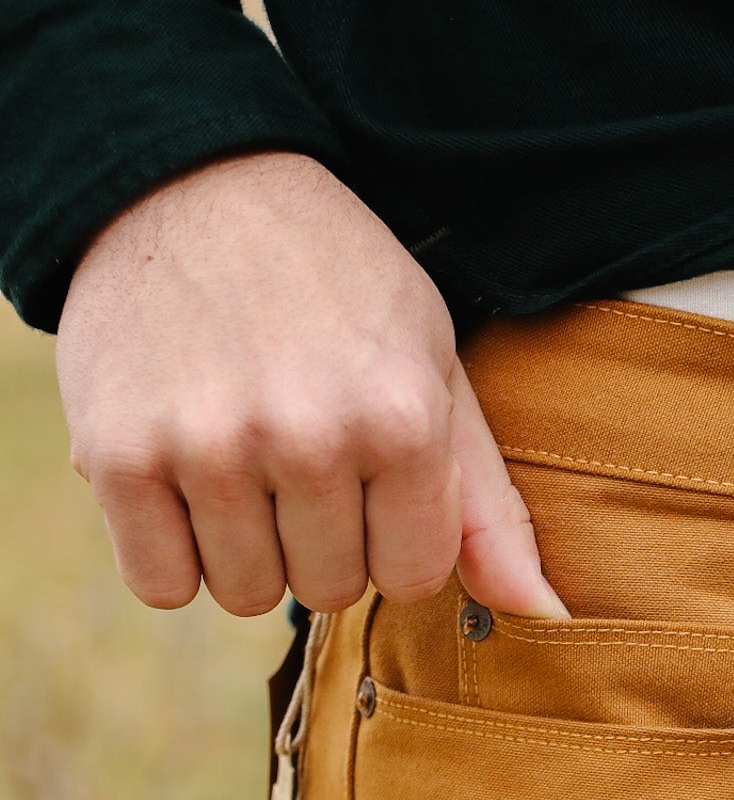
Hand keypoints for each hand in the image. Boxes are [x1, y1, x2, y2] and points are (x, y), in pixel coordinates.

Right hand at [56, 150, 568, 619]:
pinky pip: (161, 585)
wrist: (192, 184)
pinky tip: (183, 474)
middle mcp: (307, 437)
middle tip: (295, 447)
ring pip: (243, 594)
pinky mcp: (118, 457)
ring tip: (239, 454)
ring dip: (245, 546)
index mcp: (400, 418)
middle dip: (319, 538)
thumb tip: (549, 616)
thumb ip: (487, 505)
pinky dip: (172, 550)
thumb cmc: (336, 285)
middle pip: (327, 589)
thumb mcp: (433, 369)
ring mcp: (207, 448)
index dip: (390, 532)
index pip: (412, 576)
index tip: (367, 470)